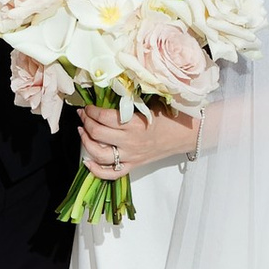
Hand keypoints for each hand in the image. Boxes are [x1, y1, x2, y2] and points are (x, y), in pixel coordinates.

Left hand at [75, 102, 197, 180]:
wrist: (185, 135)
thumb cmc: (169, 117)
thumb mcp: (149, 105)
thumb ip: (129, 103)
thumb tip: (108, 95)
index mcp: (134, 124)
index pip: (104, 117)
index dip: (91, 111)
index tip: (88, 106)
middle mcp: (130, 141)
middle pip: (97, 133)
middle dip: (86, 122)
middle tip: (83, 115)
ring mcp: (131, 156)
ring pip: (99, 154)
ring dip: (86, 142)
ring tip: (82, 132)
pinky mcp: (133, 166)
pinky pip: (111, 173)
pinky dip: (96, 170)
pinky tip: (87, 162)